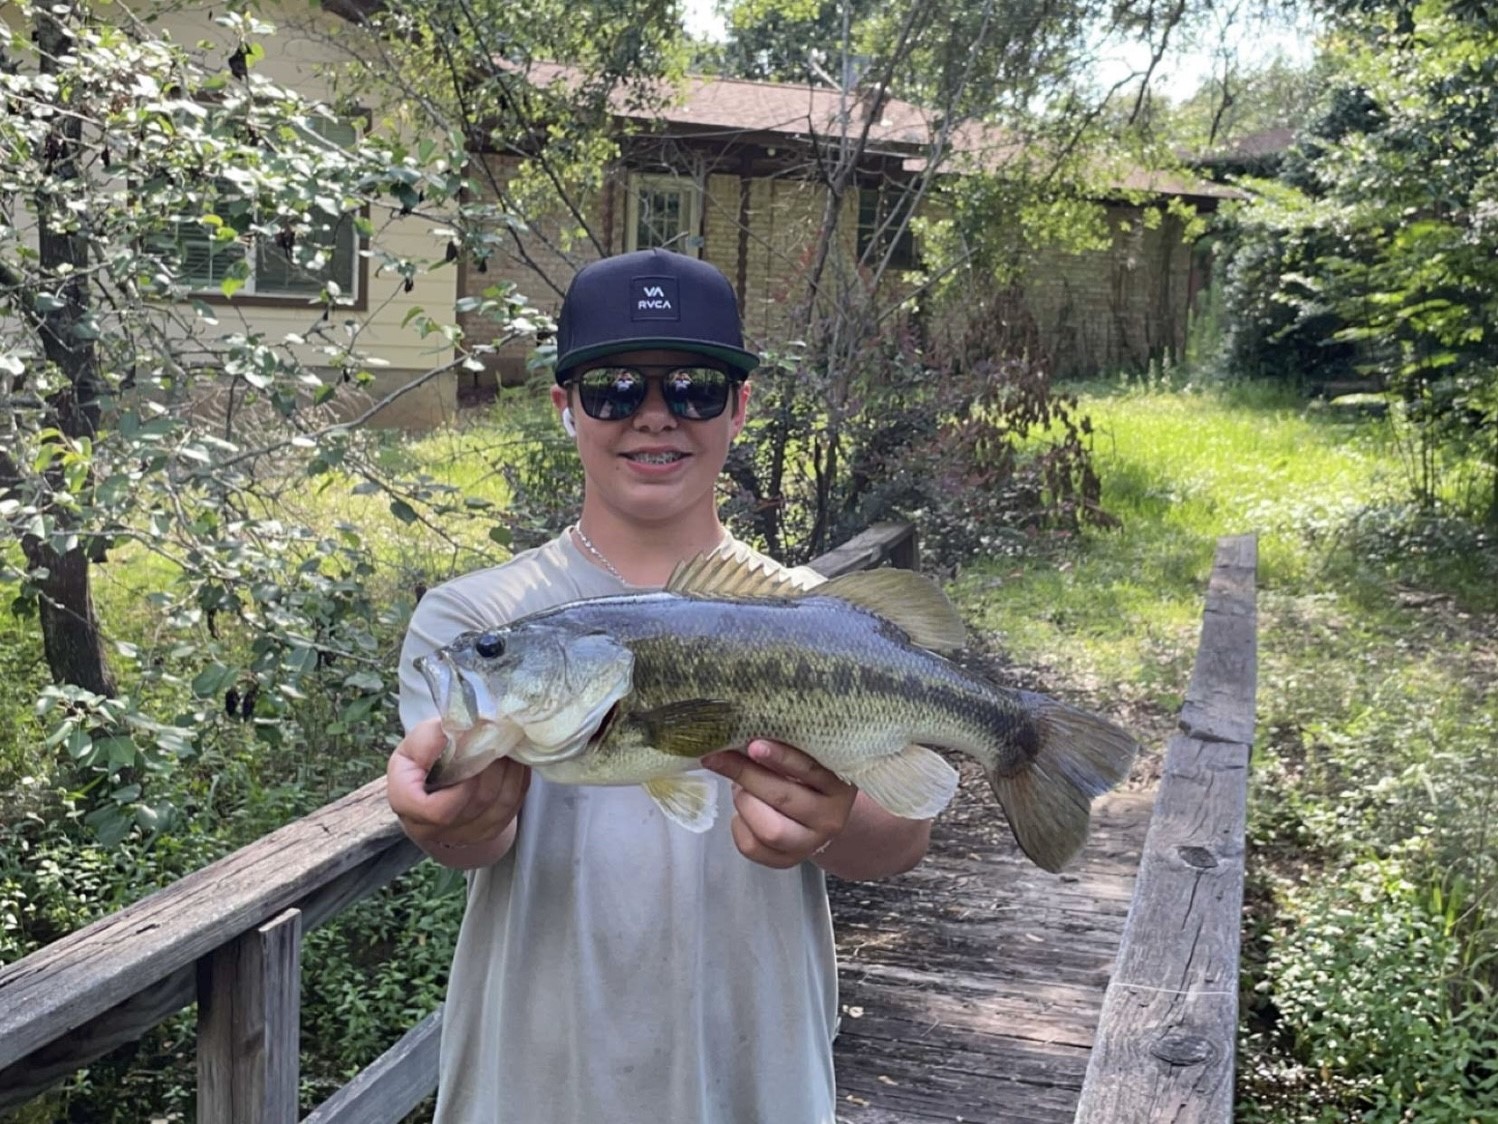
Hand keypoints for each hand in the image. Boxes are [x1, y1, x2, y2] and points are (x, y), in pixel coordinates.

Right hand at [387, 717, 529, 853]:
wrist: (435, 775)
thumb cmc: (425, 756)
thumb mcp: (420, 739)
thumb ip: (434, 737)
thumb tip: (461, 732)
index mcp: (405, 803)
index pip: (436, 811)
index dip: (461, 789)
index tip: (470, 759)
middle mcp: (430, 828)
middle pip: (473, 806)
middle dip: (492, 770)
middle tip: (500, 743)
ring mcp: (459, 836)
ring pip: (496, 809)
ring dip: (509, 775)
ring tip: (509, 750)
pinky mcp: (484, 834)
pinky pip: (509, 811)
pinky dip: (518, 784)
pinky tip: (515, 764)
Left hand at [702, 739, 856, 868]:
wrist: (819, 812)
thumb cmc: (804, 775)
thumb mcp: (804, 757)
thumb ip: (782, 748)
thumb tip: (740, 736)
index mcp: (839, 784)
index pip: (809, 769)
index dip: (779, 757)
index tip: (752, 745)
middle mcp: (831, 817)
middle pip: (782, 798)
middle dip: (747, 776)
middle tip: (724, 759)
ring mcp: (811, 843)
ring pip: (770, 830)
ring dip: (745, 803)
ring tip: (740, 788)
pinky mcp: (789, 861)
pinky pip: (753, 847)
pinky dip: (739, 826)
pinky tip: (742, 813)